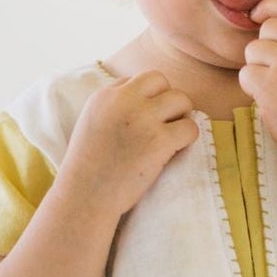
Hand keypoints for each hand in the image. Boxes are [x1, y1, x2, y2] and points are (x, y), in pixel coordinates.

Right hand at [62, 69, 199, 213]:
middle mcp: (123, 100)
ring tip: (170, 137)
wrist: (86, 197)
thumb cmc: (89, 167)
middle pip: (161, 81)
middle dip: (166, 100)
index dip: (144, 100)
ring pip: (181, 99)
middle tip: (162, 125)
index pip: (136, 80)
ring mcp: (142, 119)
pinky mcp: (159, 141)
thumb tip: (146, 99)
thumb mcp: (91, 123)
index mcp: (104, 95)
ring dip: (181, 116)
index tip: (140, 122)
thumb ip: (113, 106)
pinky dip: (188, 138)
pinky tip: (174, 151)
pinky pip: (190, 127)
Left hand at [238, 0, 276, 153]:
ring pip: (254, 49)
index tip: (259, 15)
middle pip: (268, 26)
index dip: (270, 6)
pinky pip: (246, 73)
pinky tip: (271, 99)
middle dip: (266, 46)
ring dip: (259, 68)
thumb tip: (268, 11)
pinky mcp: (269, 83)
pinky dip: (252, 87)